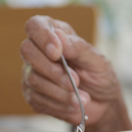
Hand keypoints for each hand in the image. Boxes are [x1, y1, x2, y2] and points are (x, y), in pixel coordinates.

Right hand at [20, 15, 131, 131]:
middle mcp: (39, 53)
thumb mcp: (97, 61)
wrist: (103, 104)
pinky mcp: (33, 95)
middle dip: (53, 70)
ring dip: (61, 92)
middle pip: (27, 51)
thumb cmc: (100, 77)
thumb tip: (58, 35)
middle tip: (77, 81)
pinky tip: (74, 106)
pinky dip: (60, 105)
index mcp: (55, 36)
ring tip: (83, 99)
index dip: (42, 37)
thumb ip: (78, 48)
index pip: (35, 26)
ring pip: (33, 79)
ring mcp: (32, 74)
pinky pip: (38, 99)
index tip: (57, 53)